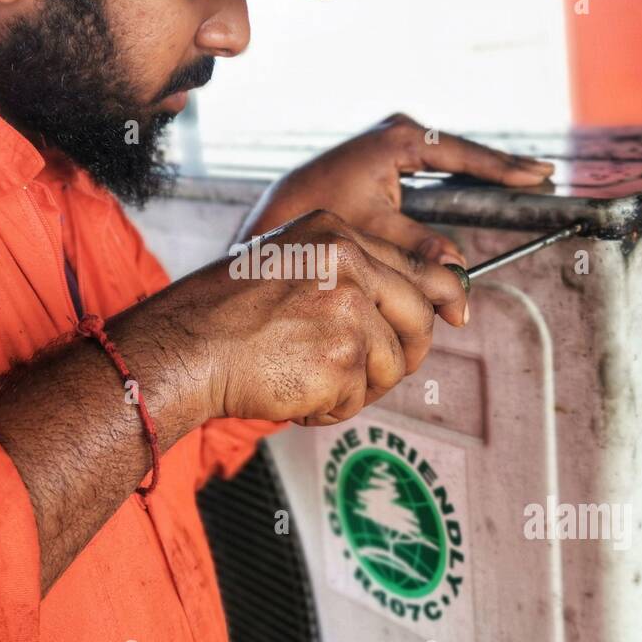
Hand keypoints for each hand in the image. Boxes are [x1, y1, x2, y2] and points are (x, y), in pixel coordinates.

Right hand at [162, 209, 466, 426]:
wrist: (185, 348)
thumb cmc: (221, 314)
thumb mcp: (289, 263)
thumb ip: (346, 273)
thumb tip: (406, 301)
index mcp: (335, 234)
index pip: (415, 265)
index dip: (442, 296)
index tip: (457, 312)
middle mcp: (348, 264)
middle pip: (418, 318)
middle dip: (404, 353)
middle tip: (372, 372)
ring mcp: (349, 310)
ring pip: (390, 365)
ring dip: (356, 386)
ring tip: (309, 380)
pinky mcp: (343, 358)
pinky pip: (360, 397)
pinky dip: (331, 407)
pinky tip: (296, 393)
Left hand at [236, 112, 553, 267]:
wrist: (283, 208)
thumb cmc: (322, 214)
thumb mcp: (376, 233)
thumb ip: (421, 251)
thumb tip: (460, 279)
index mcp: (398, 141)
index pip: (464, 155)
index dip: (503, 168)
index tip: (537, 174)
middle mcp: (397, 131)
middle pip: (463, 151)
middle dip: (500, 167)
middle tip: (542, 174)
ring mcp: (392, 138)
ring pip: (450, 157)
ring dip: (482, 171)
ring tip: (523, 178)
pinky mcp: (387, 152)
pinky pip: (436, 163)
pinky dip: (460, 175)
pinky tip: (483, 184)